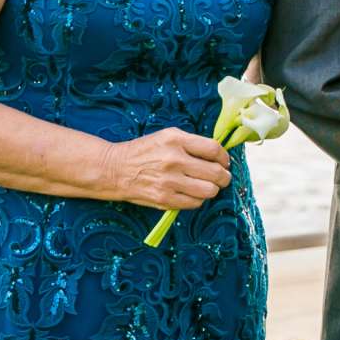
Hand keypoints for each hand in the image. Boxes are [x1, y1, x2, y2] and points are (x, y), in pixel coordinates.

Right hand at [104, 127, 232, 210]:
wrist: (114, 169)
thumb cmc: (144, 151)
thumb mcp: (167, 136)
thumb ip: (192, 143)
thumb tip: (219, 155)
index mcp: (176, 140)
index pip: (214, 150)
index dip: (225, 158)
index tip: (224, 162)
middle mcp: (174, 160)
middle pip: (216, 173)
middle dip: (224, 177)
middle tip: (222, 177)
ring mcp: (169, 182)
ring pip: (209, 191)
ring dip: (213, 190)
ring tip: (208, 186)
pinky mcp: (164, 199)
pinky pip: (194, 203)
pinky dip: (198, 199)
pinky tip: (192, 193)